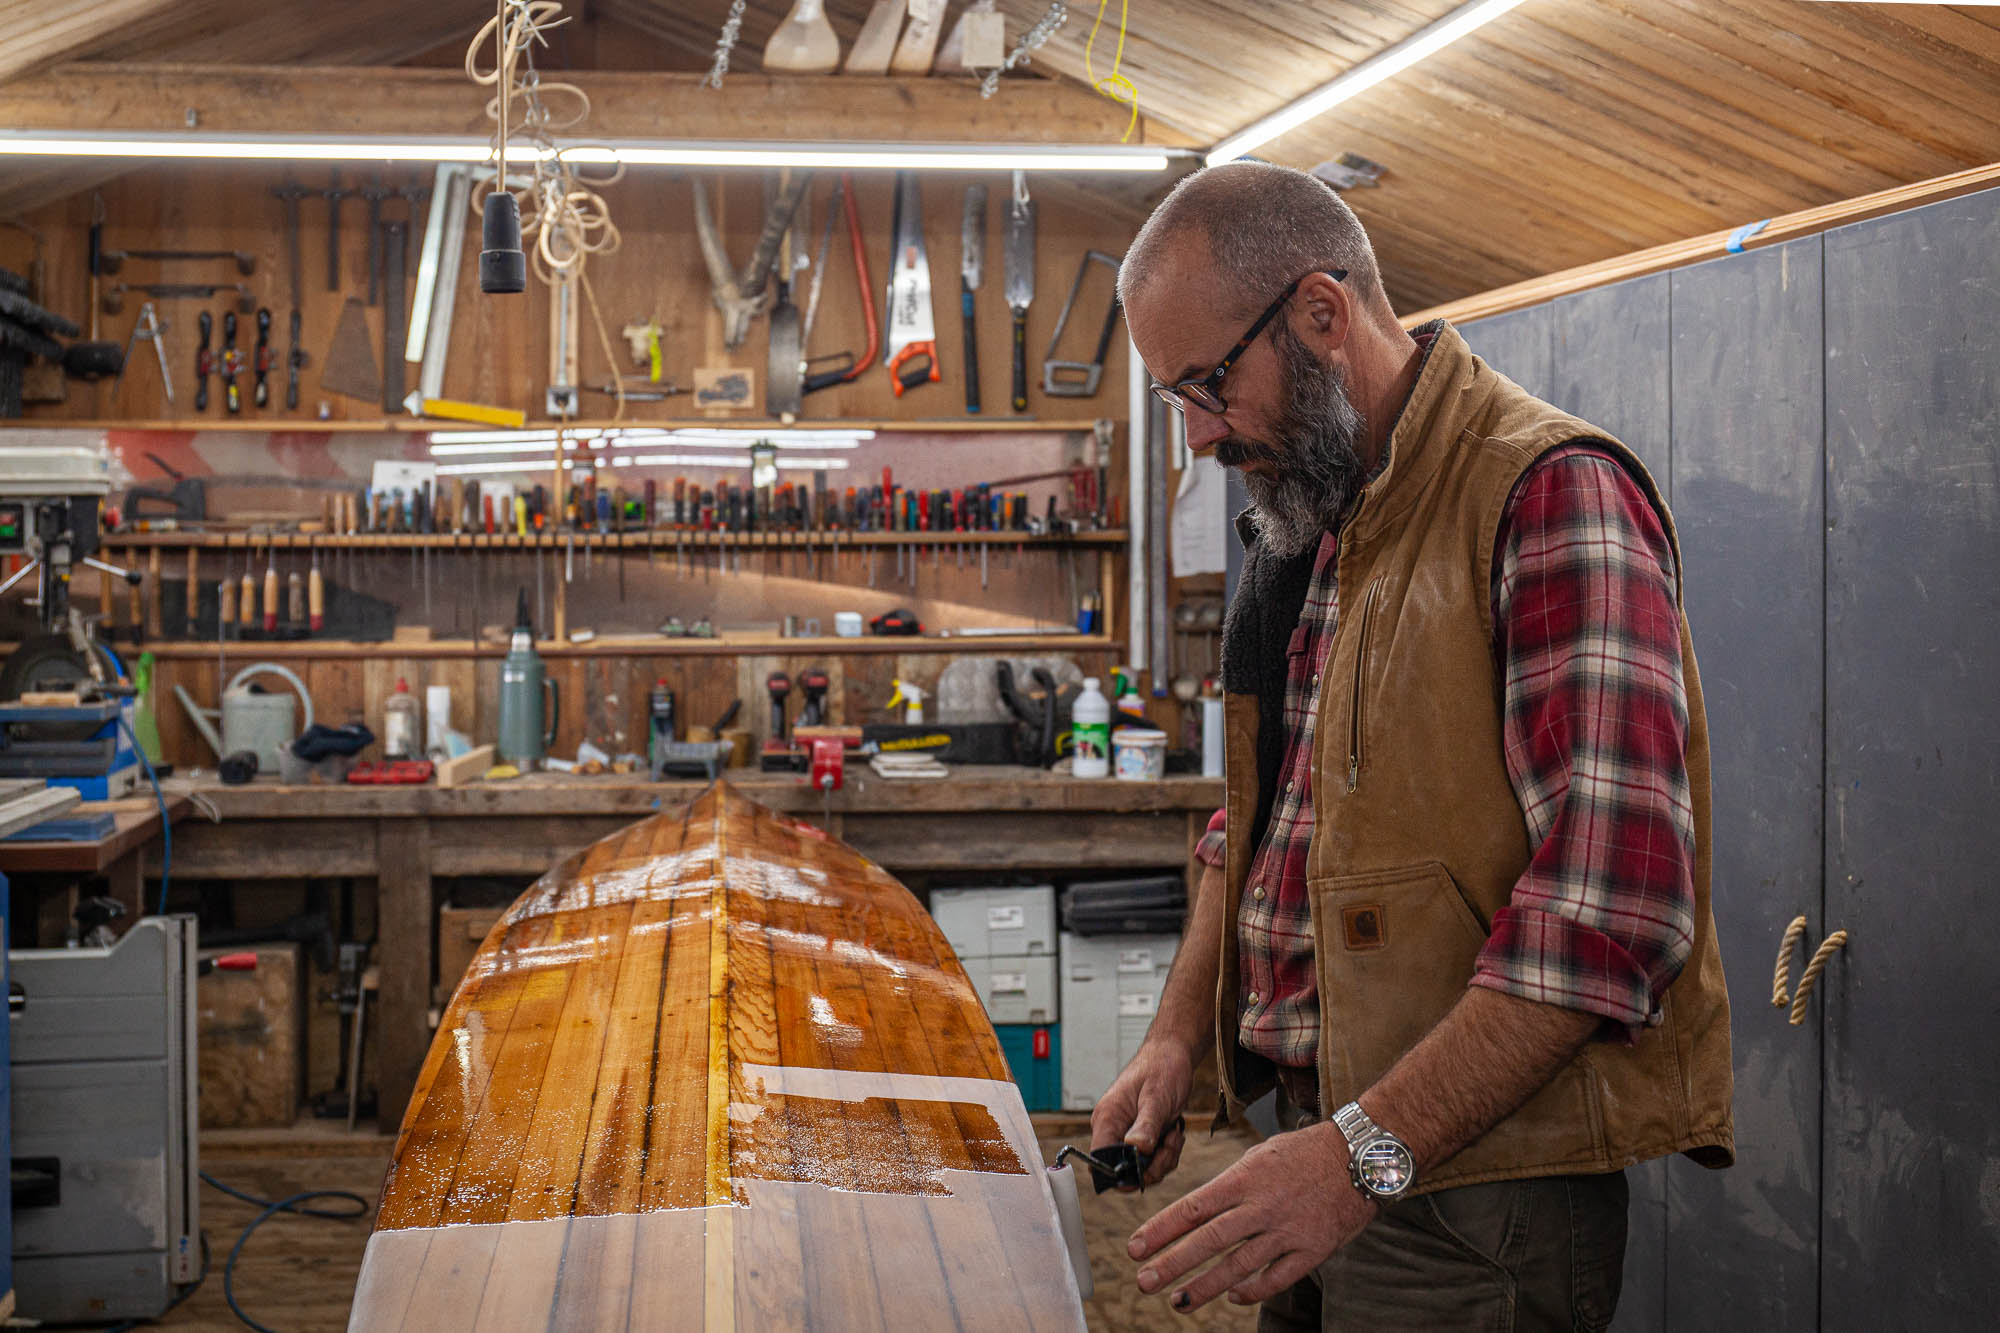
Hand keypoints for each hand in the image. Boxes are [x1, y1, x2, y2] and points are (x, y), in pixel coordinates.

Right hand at [1090, 1036, 1194, 1187]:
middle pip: (1124, 1171)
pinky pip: (1153, 1161)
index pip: (1100, 1160)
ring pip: (1142, 1169)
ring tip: (1173, 1134)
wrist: (1174, 1055)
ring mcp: (1128, 1135)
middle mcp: (1113, 1129)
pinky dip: (1168, 1154)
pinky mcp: (1142, 1138)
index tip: (1145, 1169)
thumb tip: (1136, 1150)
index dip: (1120, 1173)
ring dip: (1164, 1159)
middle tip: (1168, 1145)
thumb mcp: (1156, 1098)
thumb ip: (1146, 1125)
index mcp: (1107, 1118)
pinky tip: (1173, 1133)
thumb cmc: (1162, 1068)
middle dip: (1151, 1167)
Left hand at [1127, 1122, 1376, 1312]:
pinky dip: (1252, 1290)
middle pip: (1209, 1240)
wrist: (1359, 1156)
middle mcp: (1262, 1206)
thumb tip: (1201, 1210)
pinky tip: (1233, 1297)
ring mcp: (1287, 1230)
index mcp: (1244, 1178)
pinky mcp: (1312, 1249)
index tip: (1135, 1247)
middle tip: (1144, 1282)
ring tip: (1178, 1301)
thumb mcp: (1260, 1154)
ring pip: (1239, 1265)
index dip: (1160, 1230)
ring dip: (1205, 1286)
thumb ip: (1231, 1183)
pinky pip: (1277, 1277)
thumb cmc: (1305, 1152)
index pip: (1193, 1208)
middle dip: (1172, 1264)